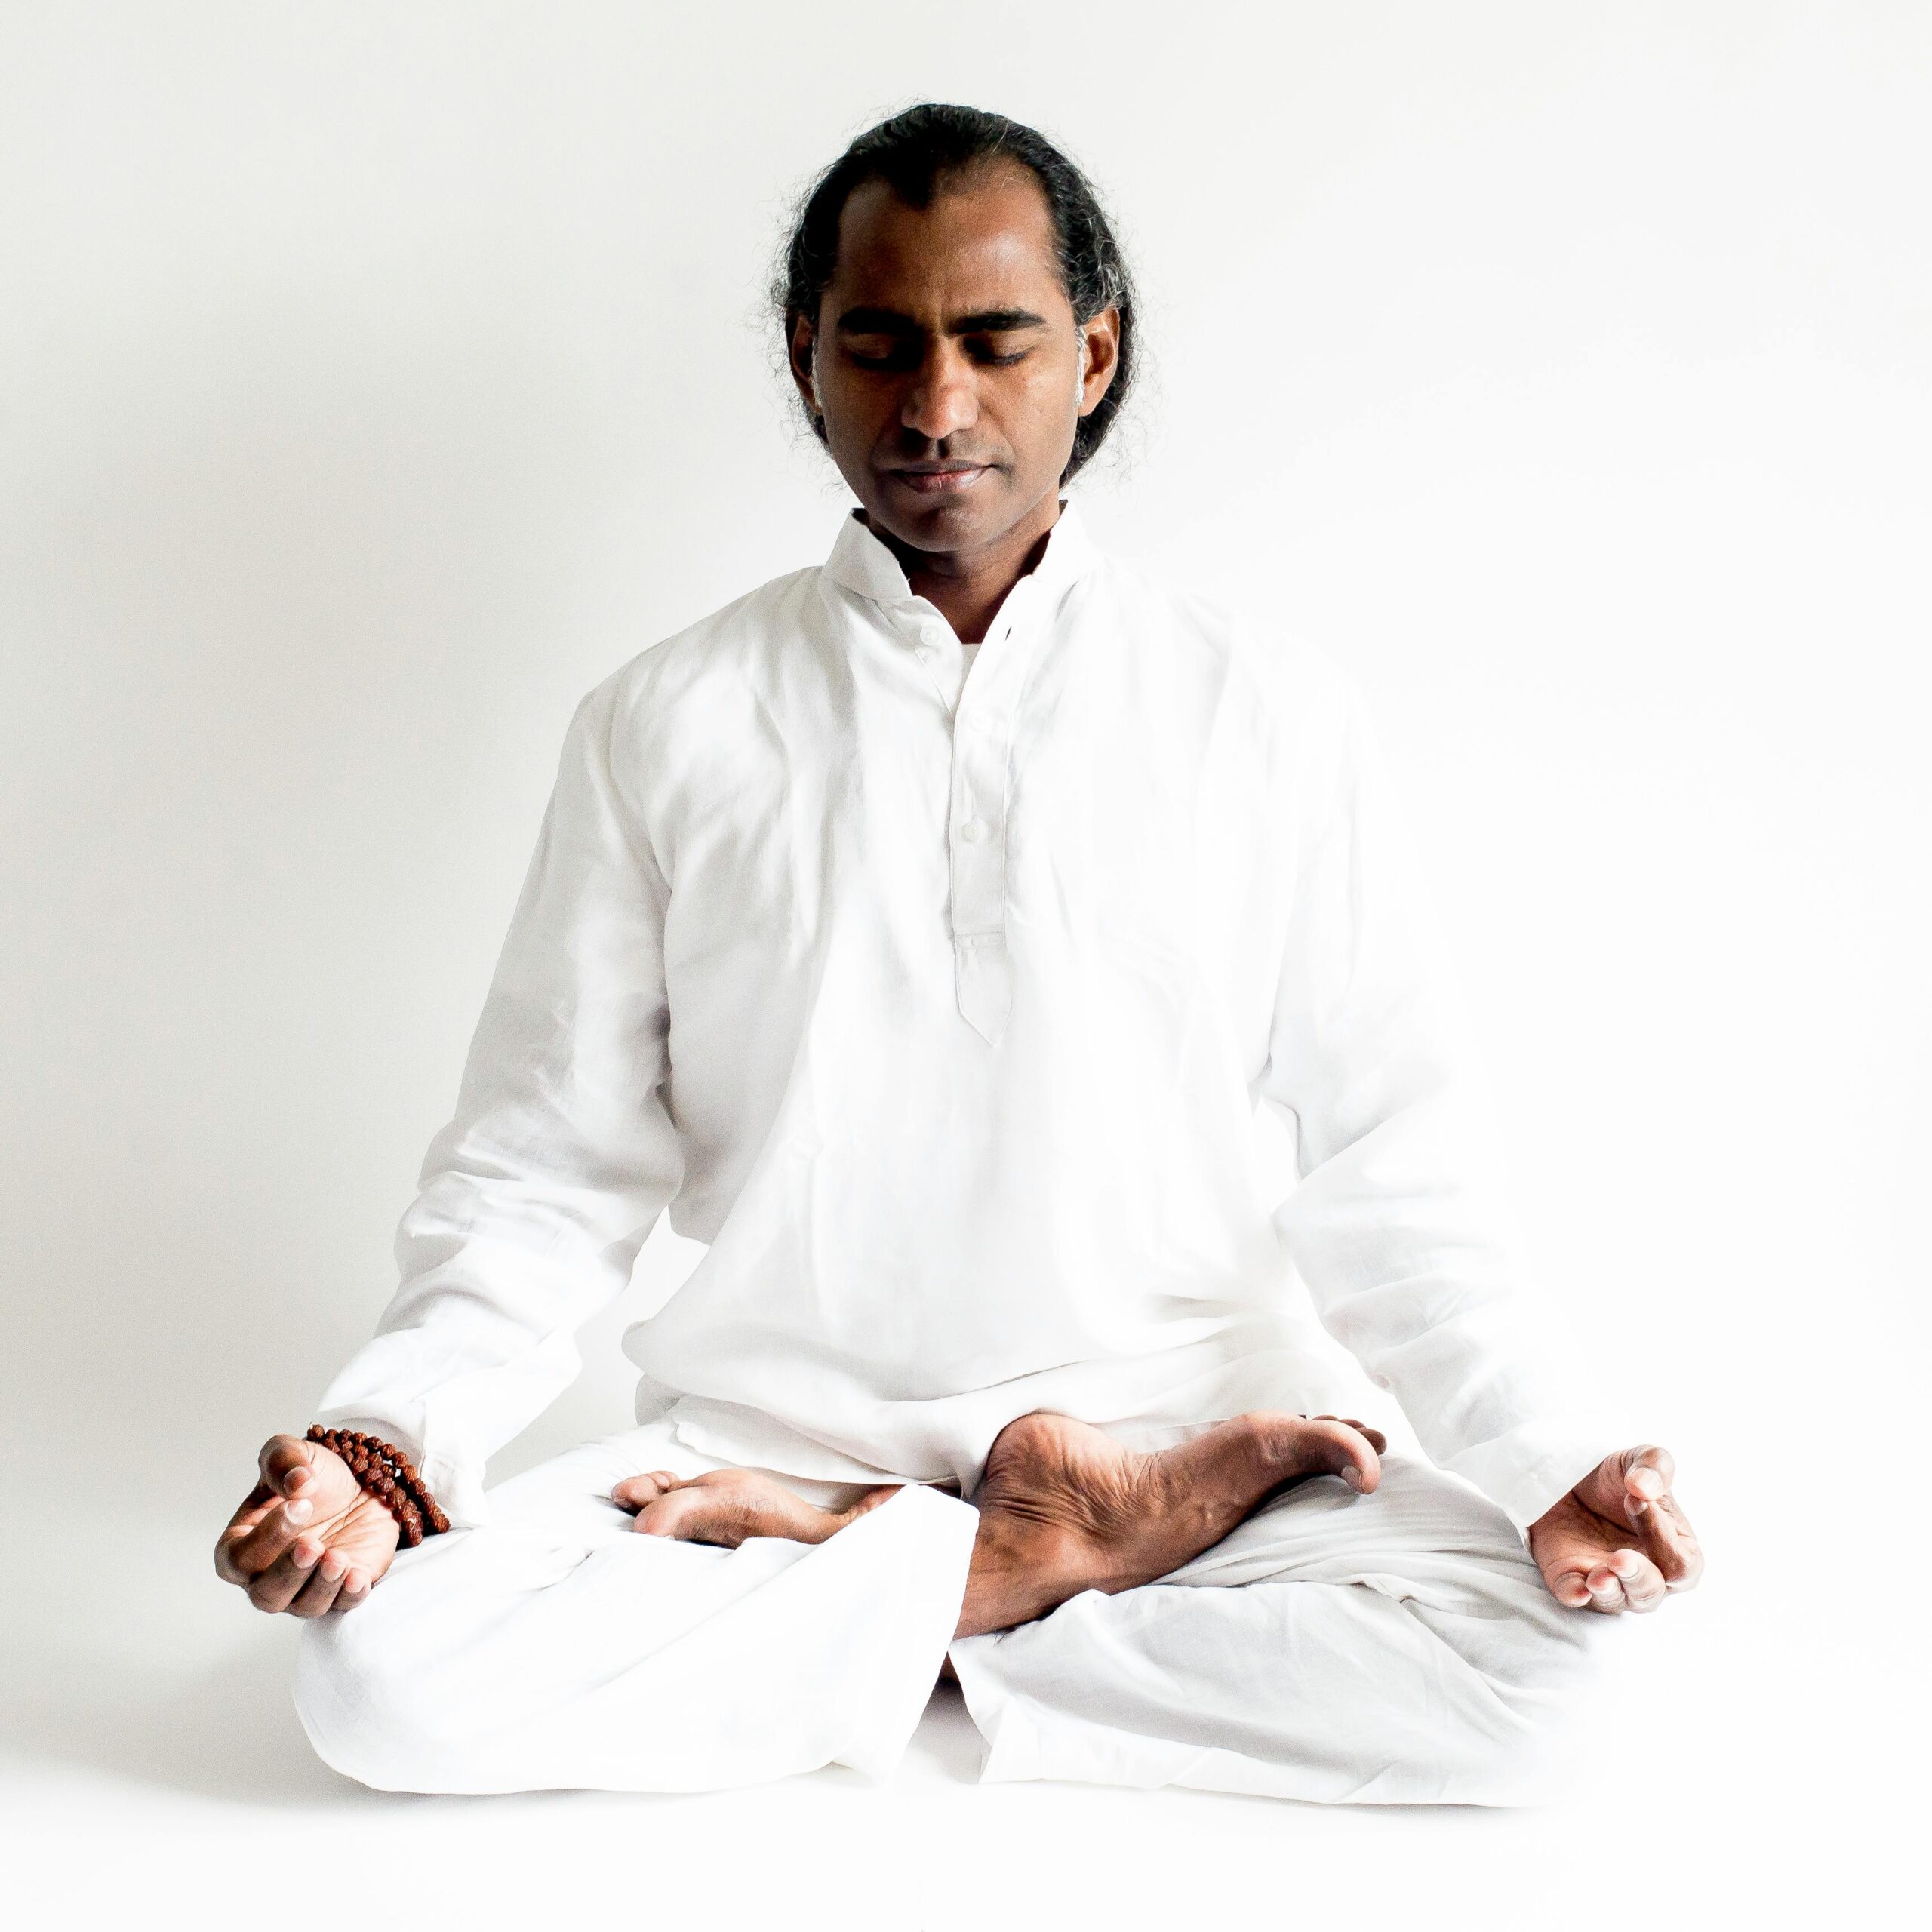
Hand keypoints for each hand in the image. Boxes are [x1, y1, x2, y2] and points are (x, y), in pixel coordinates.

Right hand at [214, 1433, 399, 1616]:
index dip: (266, 1538)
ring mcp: (305, 1587)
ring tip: (338, 1558)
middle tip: (312, 1544)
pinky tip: (357, 1577)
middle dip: (289, 1573)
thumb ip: (283, 1459)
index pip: (238, 1558)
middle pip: (266, 1595)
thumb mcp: (293, 1453)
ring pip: (303, 1606)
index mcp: (244, 1543)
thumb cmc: (313, 1475)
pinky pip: (342, 1606)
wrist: (360, 1482)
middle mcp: (268, 1574)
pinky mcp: (341, 1591)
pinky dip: (349, 1595)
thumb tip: (298, 1482)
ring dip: (321, 1586)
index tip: (299, 1506)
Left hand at [1527, 1444, 1702, 1613]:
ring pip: (1617, 1600)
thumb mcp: (1638, 1460)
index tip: (1634, 1498)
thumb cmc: (1616, 1477)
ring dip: (1609, 1590)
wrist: (1566, 1475)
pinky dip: (1575, 1595)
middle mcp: (1645, 1574)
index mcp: (1674, 1550)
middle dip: (1638, 1577)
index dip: (1662, 1537)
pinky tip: (1576, 1590)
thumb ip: (1654, 1465)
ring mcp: (1609, 1580)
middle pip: (1651, 1592)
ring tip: (1598, 1577)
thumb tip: (1644, 1486)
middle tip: (1620, 1557)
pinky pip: (1574, 1595)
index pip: (1681, 1563)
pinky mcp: (1571, 1578)